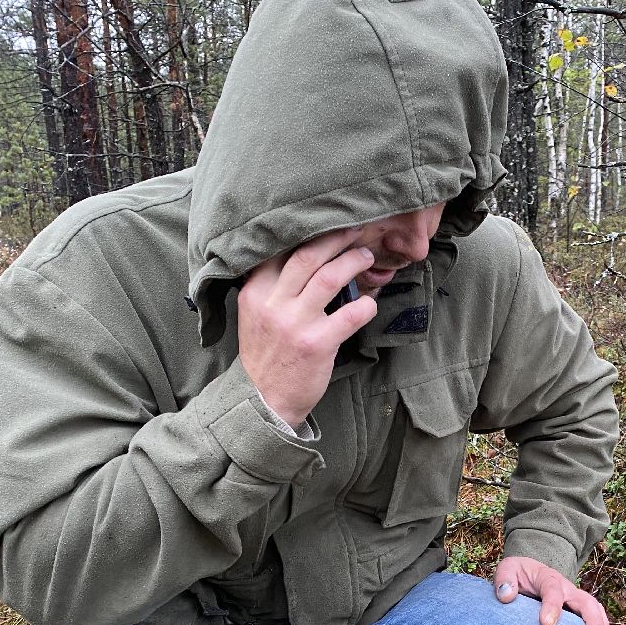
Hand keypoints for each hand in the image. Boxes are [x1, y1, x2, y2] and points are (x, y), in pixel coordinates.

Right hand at [236, 228, 379, 425]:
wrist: (264, 401)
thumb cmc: (266, 356)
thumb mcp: (255, 315)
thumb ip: (271, 287)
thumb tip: (306, 256)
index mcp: (255, 292)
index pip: (279, 249)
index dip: (307, 232)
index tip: (326, 223)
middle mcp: (273, 303)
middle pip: (308, 255)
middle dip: (337, 237)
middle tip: (356, 230)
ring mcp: (295, 323)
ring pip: (330, 278)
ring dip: (354, 263)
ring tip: (367, 257)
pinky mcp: (317, 343)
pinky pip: (350, 314)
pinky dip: (366, 304)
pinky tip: (371, 303)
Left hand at [493, 556, 615, 624]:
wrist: (530, 572)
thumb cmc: (518, 575)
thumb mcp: (507, 569)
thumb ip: (504, 579)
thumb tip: (506, 596)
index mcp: (548, 579)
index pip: (553, 590)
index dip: (552, 606)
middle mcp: (567, 590)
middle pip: (586, 602)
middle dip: (592, 621)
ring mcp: (576, 601)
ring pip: (596, 612)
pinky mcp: (579, 613)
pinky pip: (597, 622)